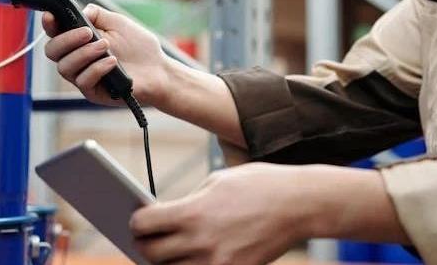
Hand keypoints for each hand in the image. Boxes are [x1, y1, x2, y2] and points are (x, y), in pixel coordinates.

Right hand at [42, 4, 171, 106]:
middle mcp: (76, 58)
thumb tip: (80, 11)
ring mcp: (83, 76)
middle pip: (52, 51)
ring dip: (84, 53)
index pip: (55, 32)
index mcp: (79, 40)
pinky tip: (112, 62)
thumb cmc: (138, 46)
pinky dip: (97, 68)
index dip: (49, 24)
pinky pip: (83, 81)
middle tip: (88, 32)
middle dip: (67, 39)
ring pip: (65, 67)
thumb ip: (97, 14)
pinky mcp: (93, 92)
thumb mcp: (118, 23)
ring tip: (106, 46)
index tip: (51, 16)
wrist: (157, 69)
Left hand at [130, 163, 309, 264]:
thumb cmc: (259, 185)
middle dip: (147, 244)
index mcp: (194, 212)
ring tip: (169, 249)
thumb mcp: (218, 181)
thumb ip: (190, 200)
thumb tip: (167, 215)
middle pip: (152, 254)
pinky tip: (195, 256)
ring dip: (168, 260)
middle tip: (149, 237)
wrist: (299, 204)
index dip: (137, 222)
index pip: (144, 225)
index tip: (138, 221)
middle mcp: (201, 241)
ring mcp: (217, 263)